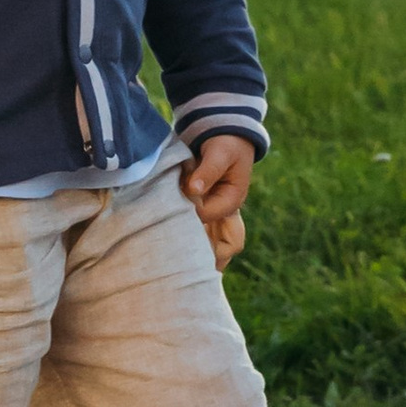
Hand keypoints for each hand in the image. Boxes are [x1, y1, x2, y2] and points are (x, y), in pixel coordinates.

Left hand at [181, 135, 254, 271]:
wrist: (225, 138)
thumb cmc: (225, 144)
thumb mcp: (219, 153)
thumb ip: (207, 171)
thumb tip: (193, 189)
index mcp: (232, 200)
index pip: (209, 215)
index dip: (192, 211)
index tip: (176, 202)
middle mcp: (225, 213)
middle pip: (222, 248)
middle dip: (204, 257)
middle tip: (179, 265)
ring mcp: (216, 216)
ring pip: (211, 248)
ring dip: (197, 256)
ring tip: (175, 269)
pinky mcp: (204, 213)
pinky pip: (200, 237)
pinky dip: (191, 246)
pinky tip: (173, 257)